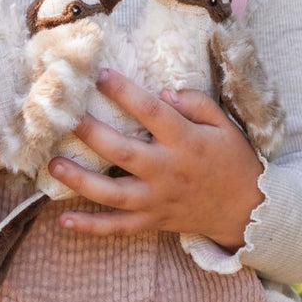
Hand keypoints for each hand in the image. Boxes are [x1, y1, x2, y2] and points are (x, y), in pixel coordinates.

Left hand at [47, 68, 263, 248]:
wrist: (248, 210)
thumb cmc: (232, 161)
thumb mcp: (224, 125)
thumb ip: (196, 104)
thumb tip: (163, 92)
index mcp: (185, 142)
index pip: (152, 112)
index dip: (125, 92)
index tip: (100, 75)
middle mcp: (168, 171)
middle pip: (124, 152)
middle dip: (92, 135)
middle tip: (66, 118)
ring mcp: (158, 200)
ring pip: (113, 194)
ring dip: (81, 181)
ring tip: (53, 165)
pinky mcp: (153, 221)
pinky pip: (119, 227)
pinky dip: (91, 226)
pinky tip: (64, 220)